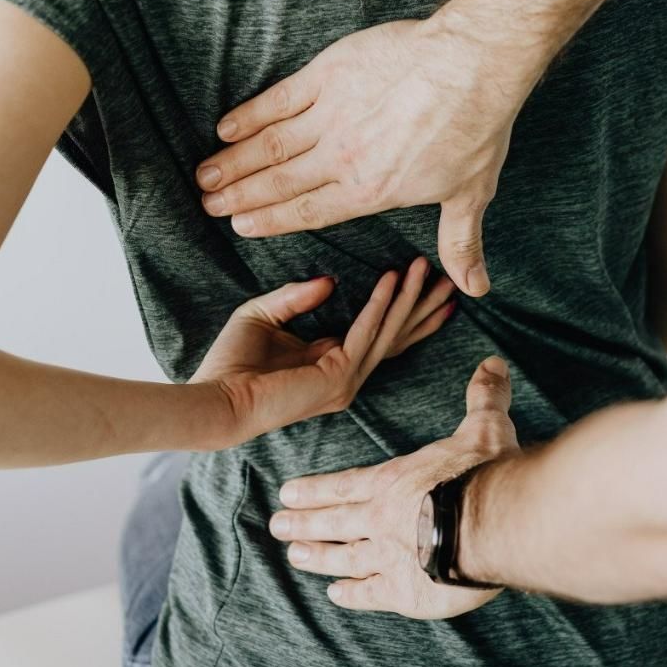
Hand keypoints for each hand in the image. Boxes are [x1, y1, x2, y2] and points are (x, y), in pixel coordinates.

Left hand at [194, 257, 453, 444]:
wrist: (216, 399)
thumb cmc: (230, 364)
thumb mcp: (263, 315)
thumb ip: (295, 297)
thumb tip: (330, 280)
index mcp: (331, 362)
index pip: (379, 334)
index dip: (404, 308)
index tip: (424, 281)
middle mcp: (346, 375)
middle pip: (396, 336)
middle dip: (423, 306)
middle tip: (450, 278)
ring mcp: (345, 381)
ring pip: (388, 333)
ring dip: (409, 299)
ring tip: (426, 268)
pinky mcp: (337, 378)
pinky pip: (365, 333)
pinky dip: (379, 304)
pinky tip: (391, 279)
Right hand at [196, 19, 536, 297]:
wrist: (472, 65)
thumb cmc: (475, 129)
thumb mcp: (470, 194)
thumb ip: (459, 243)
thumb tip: (474, 288)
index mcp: (369, 191)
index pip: (308, 212)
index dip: (270, 220)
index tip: (240, 225)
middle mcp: (341, 158)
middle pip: (279, 182)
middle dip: (239, 196)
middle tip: (208, 205)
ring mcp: (331, 115)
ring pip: (270, 145)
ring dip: (234, 162)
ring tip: (205, 175)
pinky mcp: (328, 75)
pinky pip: (278, 99)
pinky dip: (250, 114)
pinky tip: (226, 127)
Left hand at [268, 357, 519, 618]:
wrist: (493, 524)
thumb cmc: (486, 474)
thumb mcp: (485, 428)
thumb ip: (483, 398)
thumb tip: (492, 363)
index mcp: (394, 481)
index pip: (345, 485)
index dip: (316, 490)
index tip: (287, 493)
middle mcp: (381, 519)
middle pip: (334, 521)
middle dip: (303, 523)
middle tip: (276, 526)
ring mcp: (387, 557)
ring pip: (343, 557)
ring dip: (317, 557)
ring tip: (295, 558)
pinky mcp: (404, 592)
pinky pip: (370, 593)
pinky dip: (351, 594)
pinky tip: (336, 594)